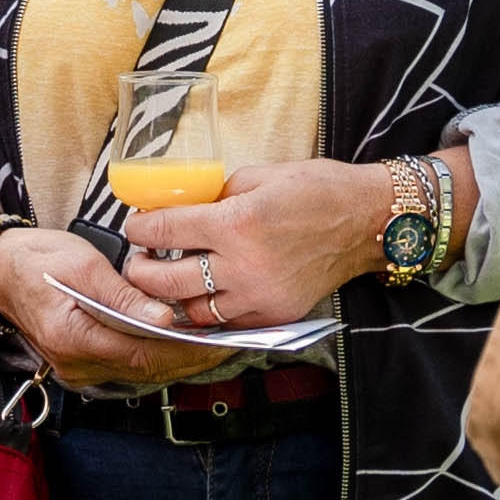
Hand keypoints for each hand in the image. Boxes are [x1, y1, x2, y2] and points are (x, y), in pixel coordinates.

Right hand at [0, 224, 218, 389]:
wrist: (1, 270)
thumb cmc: (39, 259)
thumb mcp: (82, 265)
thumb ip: (123, 295)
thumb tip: (163, 319)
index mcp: (73, 338)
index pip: (142, 355)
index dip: (185, 352)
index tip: (220, 343)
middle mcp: (76, 364)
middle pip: (146, 369)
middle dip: (190, 359)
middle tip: (230, 345)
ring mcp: (78, 369)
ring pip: (140, 372)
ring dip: (177, 359)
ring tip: (215, 344)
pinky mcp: (84, 365)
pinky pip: (128, 366)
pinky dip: (157, 356)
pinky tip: (182, 343)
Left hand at [118, 158, 392, 330]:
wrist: (365, 221)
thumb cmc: (315, 190)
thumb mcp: (257, 177)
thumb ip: (215, 197)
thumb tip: (179, 208)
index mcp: (237, 223)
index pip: (166, 231)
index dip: (140, 229)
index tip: (134, 227)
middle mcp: (244, 266)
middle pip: (167, 282)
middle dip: (141, 273)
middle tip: (137, 262)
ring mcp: (259, 296)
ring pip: (193, 312)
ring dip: (171, 299)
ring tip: (164, 283)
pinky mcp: (274, 314)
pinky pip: (226, 323)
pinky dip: (208, 312)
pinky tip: (200, 297)